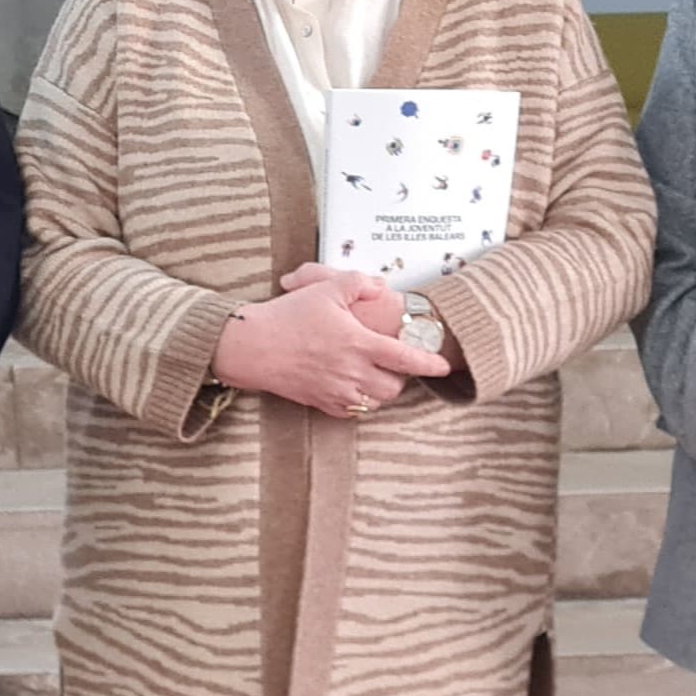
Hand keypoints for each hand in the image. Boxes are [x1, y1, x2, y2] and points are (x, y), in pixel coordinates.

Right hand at [213, 273, 447, 418]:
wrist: (251, 346)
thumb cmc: (286, 315)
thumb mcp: (324, 288)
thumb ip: (358, 283)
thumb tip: (381, 286)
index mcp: (358, 343)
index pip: (405, 359)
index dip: (429, 364)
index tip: (445, 366)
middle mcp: (351, 372)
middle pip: (394, 387)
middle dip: (400, 377)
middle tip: (393, 362)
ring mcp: (336, 391)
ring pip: (375, 403)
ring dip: (380, 390)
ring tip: (373, 373)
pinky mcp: (321, 403)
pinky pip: (352, 412)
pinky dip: (359, 402)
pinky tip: (352, 385)